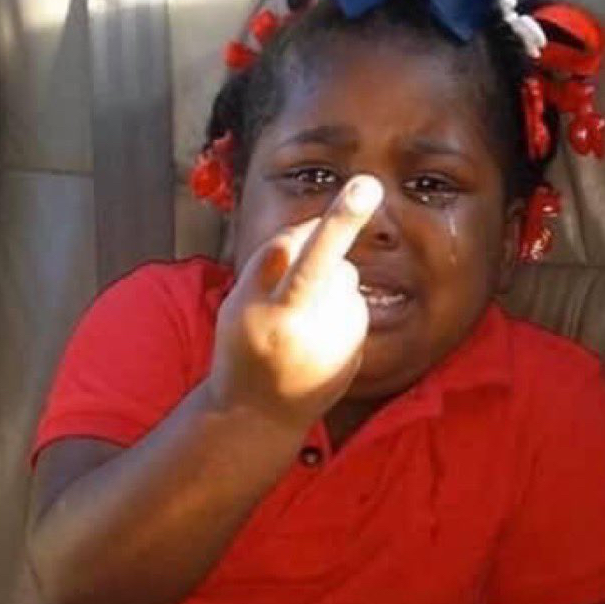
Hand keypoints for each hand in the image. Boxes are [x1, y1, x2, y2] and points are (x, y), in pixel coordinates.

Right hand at [209, 175, 383, 432]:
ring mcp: (338, 341)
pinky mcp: (355, 350)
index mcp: (272, 312)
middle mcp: (311, 327)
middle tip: (287, 287)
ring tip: (296, 325)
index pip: (308, 255)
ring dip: (323, 286)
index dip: (340, 219)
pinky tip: (313, 340)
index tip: (367, 185)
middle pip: (325, 257)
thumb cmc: (242, 349)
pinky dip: (335, 311)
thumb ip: (269, 263)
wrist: (258, 418)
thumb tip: (318, 226)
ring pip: (343, 277)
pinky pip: (352, 304)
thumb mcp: (236, 306)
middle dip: (313, 253)